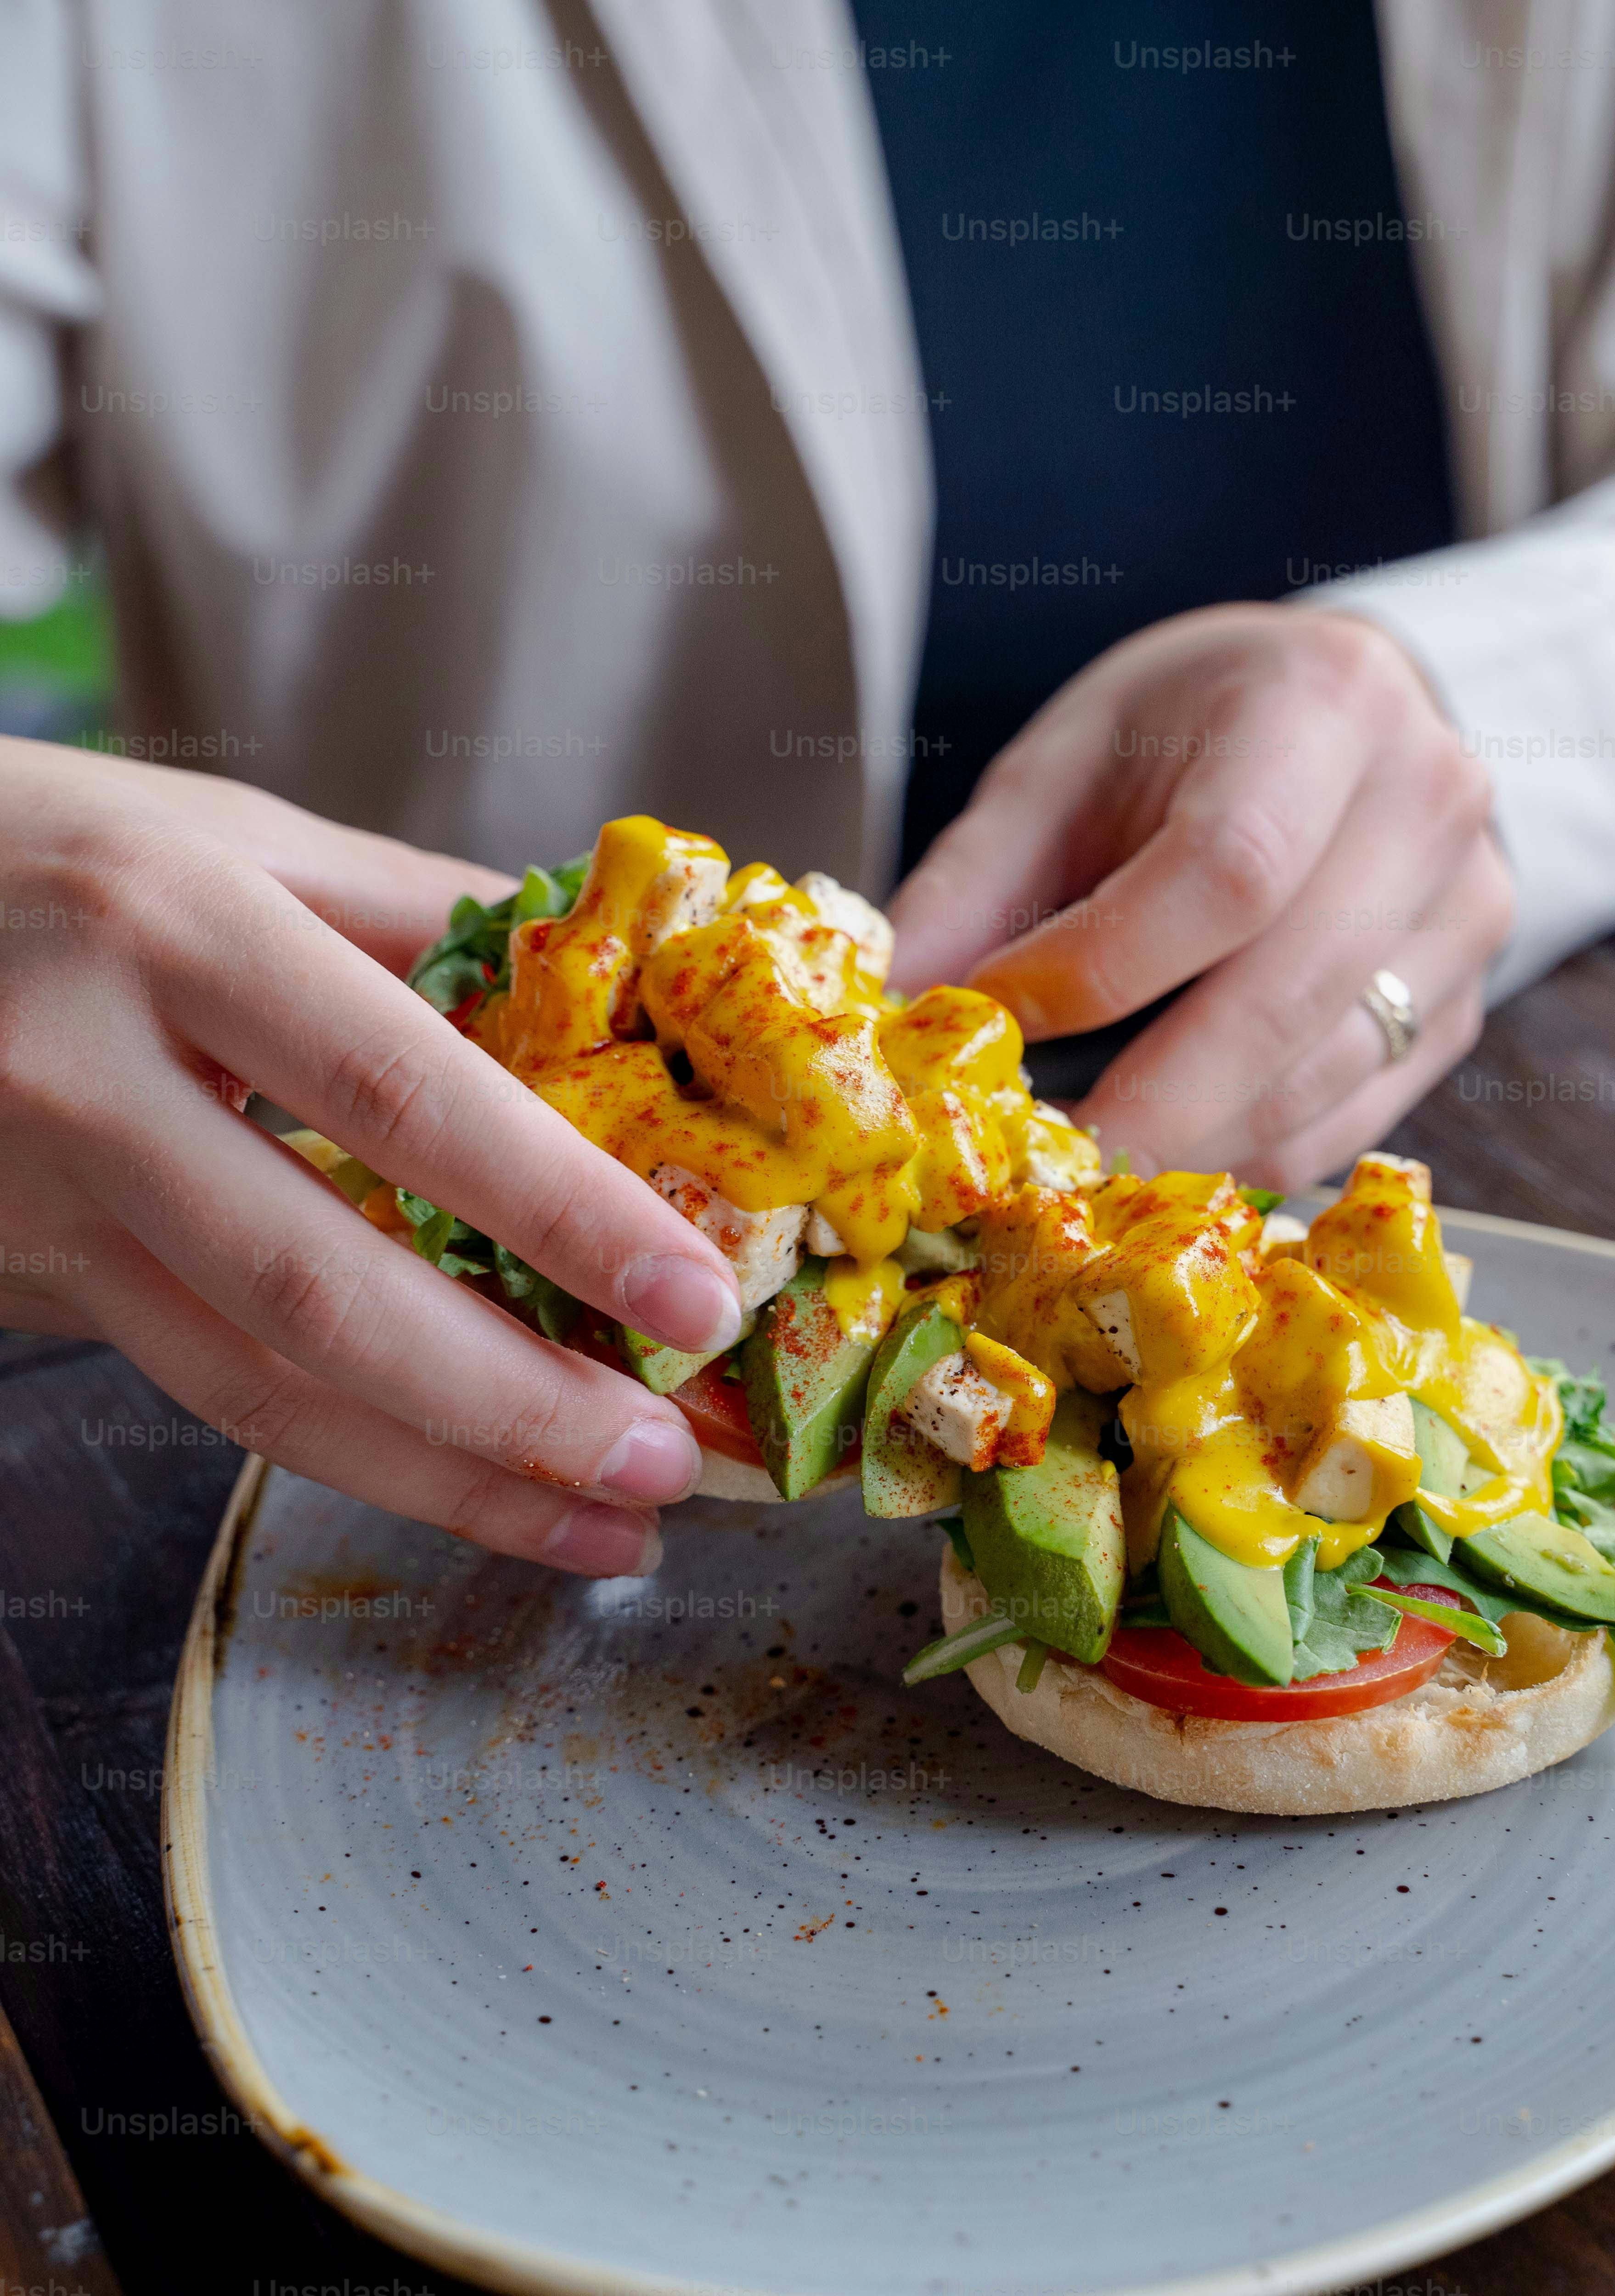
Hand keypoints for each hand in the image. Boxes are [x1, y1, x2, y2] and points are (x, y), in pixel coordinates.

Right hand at [0, 741, 744, 1573]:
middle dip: (514, 1406)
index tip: (697, 1295)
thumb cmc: (51, 855)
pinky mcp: (25, 1285)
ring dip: (448, 1480)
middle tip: (663, 1466)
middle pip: (324, 1290)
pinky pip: (205, 1393)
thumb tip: (614, 985)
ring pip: (257, 1389)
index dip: (558, 1209)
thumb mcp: (233, 841)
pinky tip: (465, 1486)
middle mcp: (86, 1080)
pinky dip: (354, 1456)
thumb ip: (419, 915)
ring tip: (601, 1530)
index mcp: (174, 931)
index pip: (401, 1094)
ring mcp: (36, 1202)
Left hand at [888, 607, 1513, 1187]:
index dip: (1100, 968)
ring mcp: (1466, 915)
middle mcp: (1425, 804)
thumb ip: (973, 883)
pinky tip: (1158, 1158)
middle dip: (1140, 1104)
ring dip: (1184, 1147)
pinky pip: (1347, 1123)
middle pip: (1282, 1000)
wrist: (1339, 717)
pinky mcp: (1461, 1009)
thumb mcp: (1065, 764)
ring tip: (1073, 1167)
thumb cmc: (1185, 736)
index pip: (1226, 870)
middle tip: (1026, 1165)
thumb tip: (887, 1015)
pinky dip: (1239, 1158)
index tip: (992, 1023)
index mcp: (1325, 702)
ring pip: (1318, 1083)